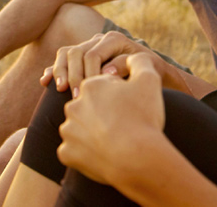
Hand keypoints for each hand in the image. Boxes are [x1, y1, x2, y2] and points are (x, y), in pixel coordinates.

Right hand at [40, 31, 150, 96]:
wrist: (152, 74)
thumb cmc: (151, 73)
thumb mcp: (145, 68)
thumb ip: (125, 66)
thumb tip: (105, 71)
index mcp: (114, 39)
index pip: (92, 54)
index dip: (88, 74)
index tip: (89, 92)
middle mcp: (100, 39)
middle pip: (76, 52)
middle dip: (72, 74)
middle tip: (74, 95)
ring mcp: (89, 46)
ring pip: (66, 53)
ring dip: (60, 71)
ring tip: (60, 89)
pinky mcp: (82, 57)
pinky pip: (63, 59)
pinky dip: (53, 70)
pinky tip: (45, 82)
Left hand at [57, 53, 165, 184]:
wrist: (137, 158)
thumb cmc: (144, 116)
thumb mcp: (150, 79)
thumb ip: (139, 61)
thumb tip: (131, 58)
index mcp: (91, 85)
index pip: (103, 86)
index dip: (119, 93)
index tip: (131, 104)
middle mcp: (73, 105)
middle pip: (90, 105)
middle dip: (103, 110)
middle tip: (124, 121)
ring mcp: (67, 131)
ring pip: (80, 127)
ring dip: (93, 130)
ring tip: (115, 137)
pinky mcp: (66, 153)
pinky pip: (75, 149)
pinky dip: (87, 151)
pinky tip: (104, 151)